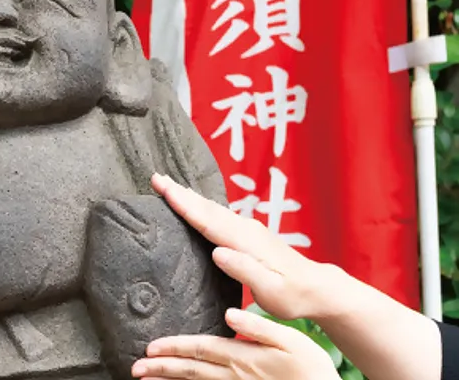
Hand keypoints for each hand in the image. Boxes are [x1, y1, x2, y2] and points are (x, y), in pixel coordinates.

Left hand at [133, 308, 338, 379]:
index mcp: (243, 356)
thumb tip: (229, 313)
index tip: (150, 349)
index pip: (200, 349)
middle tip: (135, 368)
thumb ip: (260, 326)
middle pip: (190, 370)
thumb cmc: (313, 369)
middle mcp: (235, 376)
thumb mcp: (294, 341)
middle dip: (161, 368)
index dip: (173, 347)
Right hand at [150, 174, 337, 321]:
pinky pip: (219, 215)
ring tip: (168, 186)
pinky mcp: (249, 234)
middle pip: (207, 208)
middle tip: (155, 178)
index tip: (162, 187)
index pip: (208, 220)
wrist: (317, 289)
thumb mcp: (271, 291)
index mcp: (245, 242)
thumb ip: (245, 271)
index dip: (183, 203)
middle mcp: (245, 230)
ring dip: (189, 197)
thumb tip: (218, 252)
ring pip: (213, 209)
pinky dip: (202, 206)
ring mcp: (248, 229)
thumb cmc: (293, 295)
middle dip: (180, 193)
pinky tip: (196, 205)